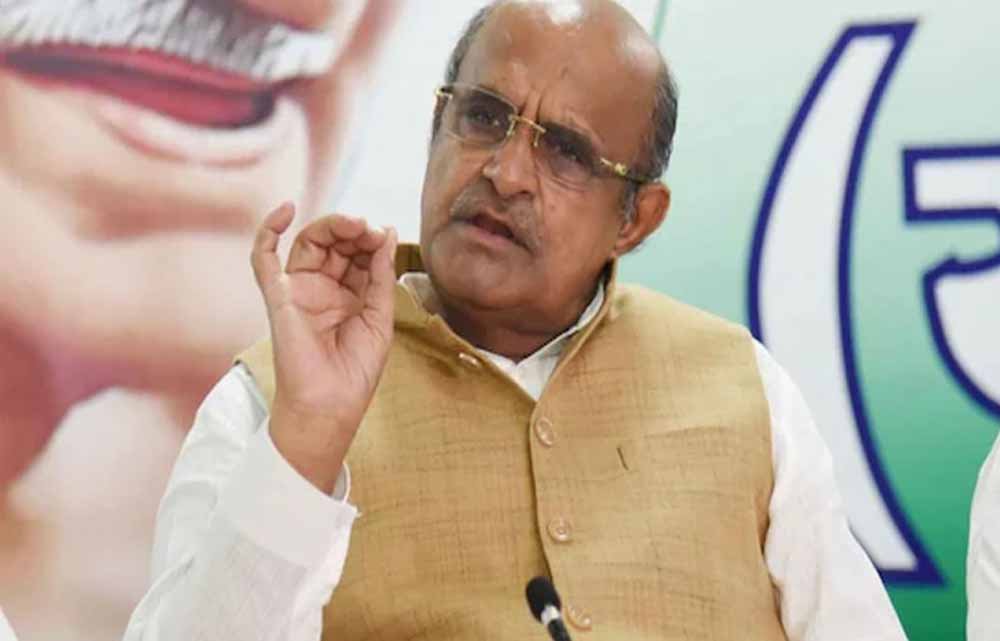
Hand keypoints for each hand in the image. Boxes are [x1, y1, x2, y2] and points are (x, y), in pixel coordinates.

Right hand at [251, 202, 397, 491]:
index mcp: (348, 295)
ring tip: (352, 224)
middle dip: (352, 230)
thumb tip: (386, 231)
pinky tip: (285, 209)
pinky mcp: (277, 297)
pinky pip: (263, 258)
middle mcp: (321, 289)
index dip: (370, 241)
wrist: (331, 406)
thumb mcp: (379, 316)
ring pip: (307, 243)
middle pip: (333, 243)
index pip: (357, 254)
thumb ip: (380, 275)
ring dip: (329, 226)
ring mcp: (298, 291)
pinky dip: (268, 230)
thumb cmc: (355, 371)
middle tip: (368, 229)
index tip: (384, 236)